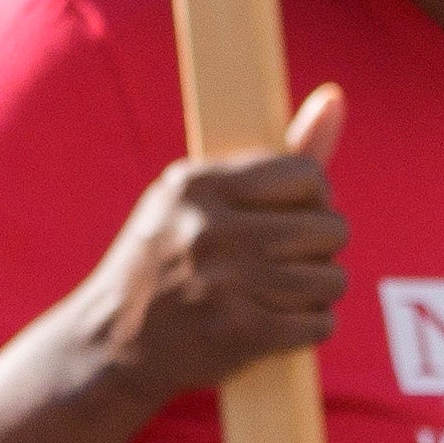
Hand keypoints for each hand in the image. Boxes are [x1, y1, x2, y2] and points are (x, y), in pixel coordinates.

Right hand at [63, 83, 347, 407]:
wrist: (108, 344)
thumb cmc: (163, 261)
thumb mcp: (195, 200)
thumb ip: (274, 160)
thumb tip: (335, 97)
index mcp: (196, 186)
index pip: (307, 176)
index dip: (315, 199)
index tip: (296, 215)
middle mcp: (208, 230)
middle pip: (329, 228)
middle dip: (323, 247)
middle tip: (292, 258)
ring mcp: (225, 284)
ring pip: (332, 278)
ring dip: (319, 289)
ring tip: (285, 290)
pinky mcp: (240, 334)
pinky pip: (320, 322)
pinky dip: (309, 325)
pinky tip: (280, 321)